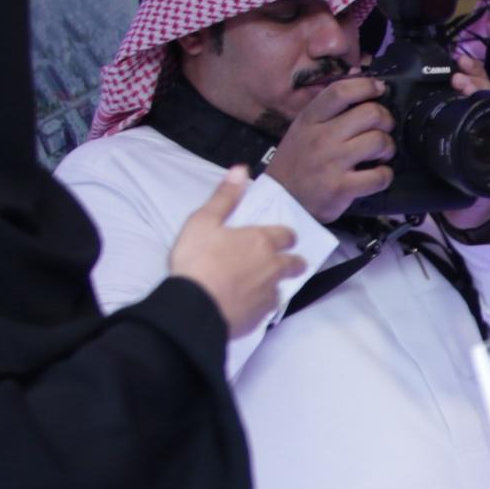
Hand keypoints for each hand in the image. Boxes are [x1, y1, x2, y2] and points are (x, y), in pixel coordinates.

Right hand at [166, 168, 301, 338]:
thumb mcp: (204, 221)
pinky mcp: (259, 318)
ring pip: (281, 287)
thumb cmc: (198, 259)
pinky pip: (267, 310)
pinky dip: (261, 305)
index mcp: (260, 241)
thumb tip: (241, 170)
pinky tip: (249, 305)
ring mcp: (268, 294)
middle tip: (290, 262)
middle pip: (294, 264)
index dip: (286, 236)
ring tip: (262, 285)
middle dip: (294, 261)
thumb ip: (225, 197)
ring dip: (275, 284)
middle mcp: (272, 267)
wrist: (195, 306)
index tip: (284, 238)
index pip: (287, 235)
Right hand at [265, 74, 394, 223]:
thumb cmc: (296, 162)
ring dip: (388, 147)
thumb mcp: (302, 129)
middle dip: (386, 119)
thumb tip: (357, 76)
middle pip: (370, 114)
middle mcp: (321, 138)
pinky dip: (385, 175)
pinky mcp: (341, 188)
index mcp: (310, 119)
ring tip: (382, 153)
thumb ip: (327, 108)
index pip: (341, 91)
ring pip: (378, 141)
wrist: (280, 201)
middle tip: (383, 128)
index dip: (366, 86)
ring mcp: (332, 163)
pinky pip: (379, 176)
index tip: (379, 89)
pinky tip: (378, 174)